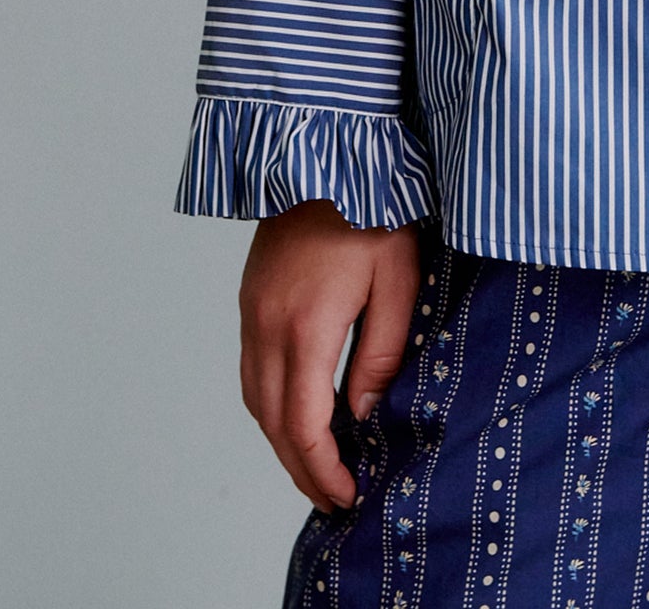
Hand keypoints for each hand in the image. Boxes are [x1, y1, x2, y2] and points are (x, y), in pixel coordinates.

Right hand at [238, 199, 422, 510]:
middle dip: (301, 468)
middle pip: (273, 424)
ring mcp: (251, 312)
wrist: (325, 152)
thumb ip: (382, 354)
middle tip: (334, 496)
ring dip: (282, 439)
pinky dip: (271, 404)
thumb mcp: (398, 281)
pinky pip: (252, 370)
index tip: (348, 495)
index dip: (323, 470)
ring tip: (317, 463)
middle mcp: (266, 327)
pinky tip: (299, 410)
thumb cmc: (372, 211)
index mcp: (306, 328)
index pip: (304, 426)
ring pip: (256, 400)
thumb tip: (363, 414)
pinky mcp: (250, 298)